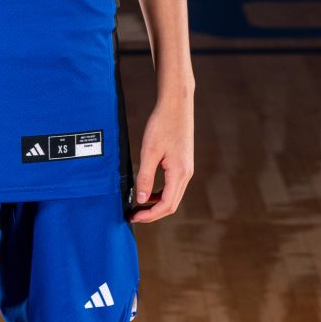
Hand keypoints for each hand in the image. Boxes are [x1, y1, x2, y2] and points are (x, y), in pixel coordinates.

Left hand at [129, 90, 192, 221]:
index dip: (150, 215)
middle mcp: (186, 174)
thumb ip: (145, 177)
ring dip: (156, 204)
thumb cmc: (163, 124)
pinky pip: (172, 185)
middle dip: (152, 213)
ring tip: (138, 205)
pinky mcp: (183, 163)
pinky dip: (160, 192)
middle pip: (171, 204)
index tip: (134, 217)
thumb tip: (141, 200)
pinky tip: (147, 191)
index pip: (166, 205)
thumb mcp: (149, 152)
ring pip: (172, 195)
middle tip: (134, 215)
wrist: (176, 105)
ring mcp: (186, 168)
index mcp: (180, 173)